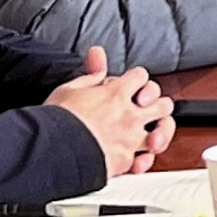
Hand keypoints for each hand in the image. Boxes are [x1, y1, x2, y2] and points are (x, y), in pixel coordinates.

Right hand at [44, 44, 174, 178]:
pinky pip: (145, 161)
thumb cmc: (57, 121)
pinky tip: (137, 159)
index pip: (141, 76)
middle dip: (158, 105)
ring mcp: (130, 139)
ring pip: (162, 133)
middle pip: (163, 104)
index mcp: (116, 94)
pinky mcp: (125, 161)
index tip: (130, 84)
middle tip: (146, 110)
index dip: (136, 78)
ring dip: (160, 134)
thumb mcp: (68, 89)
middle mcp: (129, 116)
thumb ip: (90, 75)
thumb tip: (98, 54)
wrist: (53, 150)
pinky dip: (143, 161)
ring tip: (152, 136)